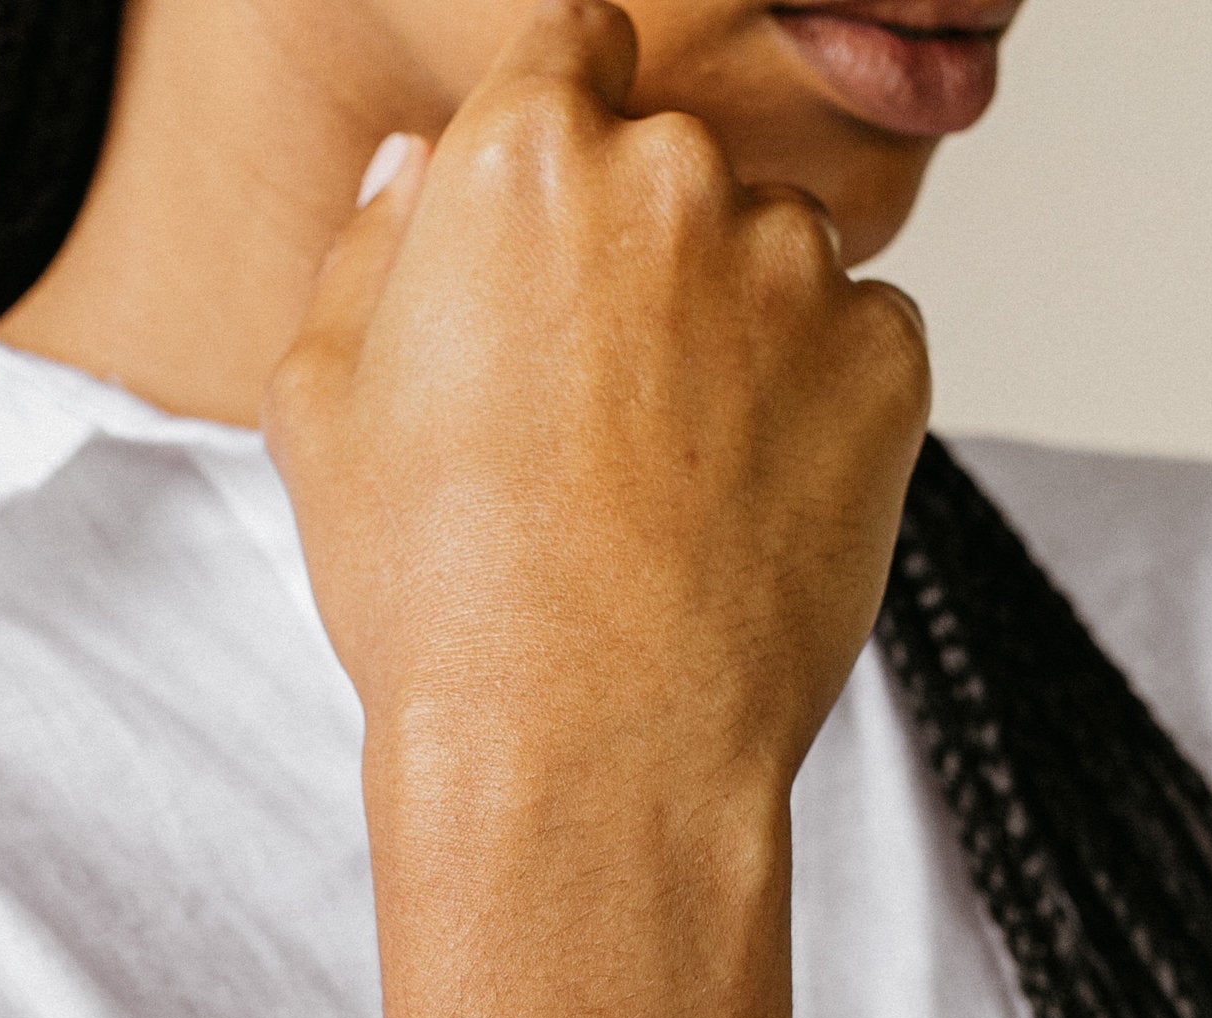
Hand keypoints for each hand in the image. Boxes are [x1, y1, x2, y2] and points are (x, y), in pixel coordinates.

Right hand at [264, 0, 929, 804]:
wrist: (586, 753)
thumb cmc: (439, 602)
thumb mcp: (324, 416)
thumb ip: (368, 254)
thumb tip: (415, 170)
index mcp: (526, 156)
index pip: (575, 45)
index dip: (569, 119)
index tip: (564, 220)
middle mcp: (677, 175)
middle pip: (674, 169)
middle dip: (643, 260)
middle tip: (590, 418)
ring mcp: (797, 268)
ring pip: (773, 262)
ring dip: (734, 336)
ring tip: (666, 489)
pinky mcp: (887, 363)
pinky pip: (856, 350)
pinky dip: (813, 413)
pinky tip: (739, 516)